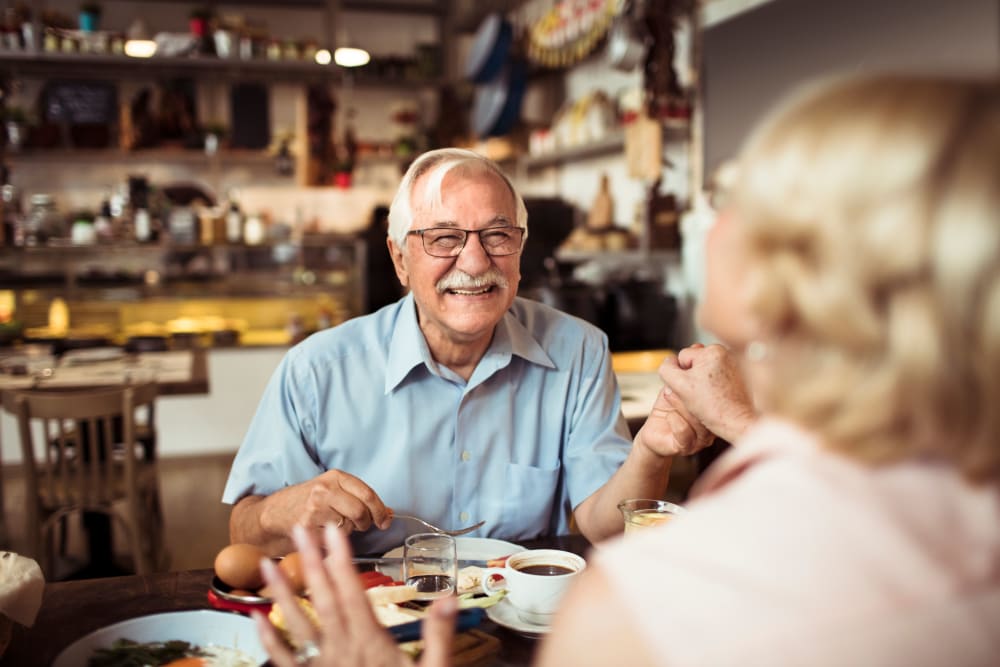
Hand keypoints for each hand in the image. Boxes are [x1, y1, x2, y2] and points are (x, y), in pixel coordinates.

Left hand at [254, 523, 456, 666]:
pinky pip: (285, 662)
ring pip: (297, 626)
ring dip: (281, 594)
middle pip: (323, 599)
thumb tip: (448, 598)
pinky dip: (269, 640)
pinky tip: (256, 618)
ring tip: (266, 565)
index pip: (353, 592)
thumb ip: (438, 636)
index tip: (334, 531)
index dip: (342, 559)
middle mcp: (342, 651)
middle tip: (300, 529)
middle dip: (312, 562)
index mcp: (371, 644)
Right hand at [264, 470, 392, 537]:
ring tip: (336, 525)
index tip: (385, 520)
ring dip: (349, 531)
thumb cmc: (308, 501)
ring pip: (348, 526)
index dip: (380, 510)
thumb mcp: (334, 490)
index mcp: (335, 477)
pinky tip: (324, 532)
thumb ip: (360, 498)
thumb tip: (389, 513)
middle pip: (361, 511)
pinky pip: (333, 539)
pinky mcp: (307, 527)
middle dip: (366, 523)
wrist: (275, 512)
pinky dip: (334, 540)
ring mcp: (315, 508)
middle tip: (361, 525)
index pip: (368, 494)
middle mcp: (325, 489)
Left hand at [636, 372, 714, 458]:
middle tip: (682, 381)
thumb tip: (695, 347)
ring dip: (683, 406)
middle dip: (696, 394)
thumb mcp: (677, 386)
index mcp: (712, 413)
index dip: (708, 384)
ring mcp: (699, 441)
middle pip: (710, 412)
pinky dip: (676, 422)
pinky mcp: (684, 447)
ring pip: (698, 424)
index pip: (718, 399)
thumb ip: (686, 371)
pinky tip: (669, 415)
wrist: (653, 433)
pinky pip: (685, 435)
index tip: (696, 372)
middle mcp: (710, 429)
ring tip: (670, 394)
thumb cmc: (667, 409)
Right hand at [658, 344, 755, 443]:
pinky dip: (714, 384)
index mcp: (712, 350)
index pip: (682, 357)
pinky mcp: (738, 373)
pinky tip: (717, 395)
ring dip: (702, 381)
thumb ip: (667, 369)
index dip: (681, 375)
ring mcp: (733, 362)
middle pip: (694, 361)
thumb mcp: (680, 386)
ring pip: (704, 369)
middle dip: (692, 376)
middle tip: (700, 393)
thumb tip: (669, 361)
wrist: (737, 422)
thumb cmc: (712, 406)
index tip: (692, 389)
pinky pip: (716, 375)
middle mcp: (726, 352)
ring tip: (709, 395)